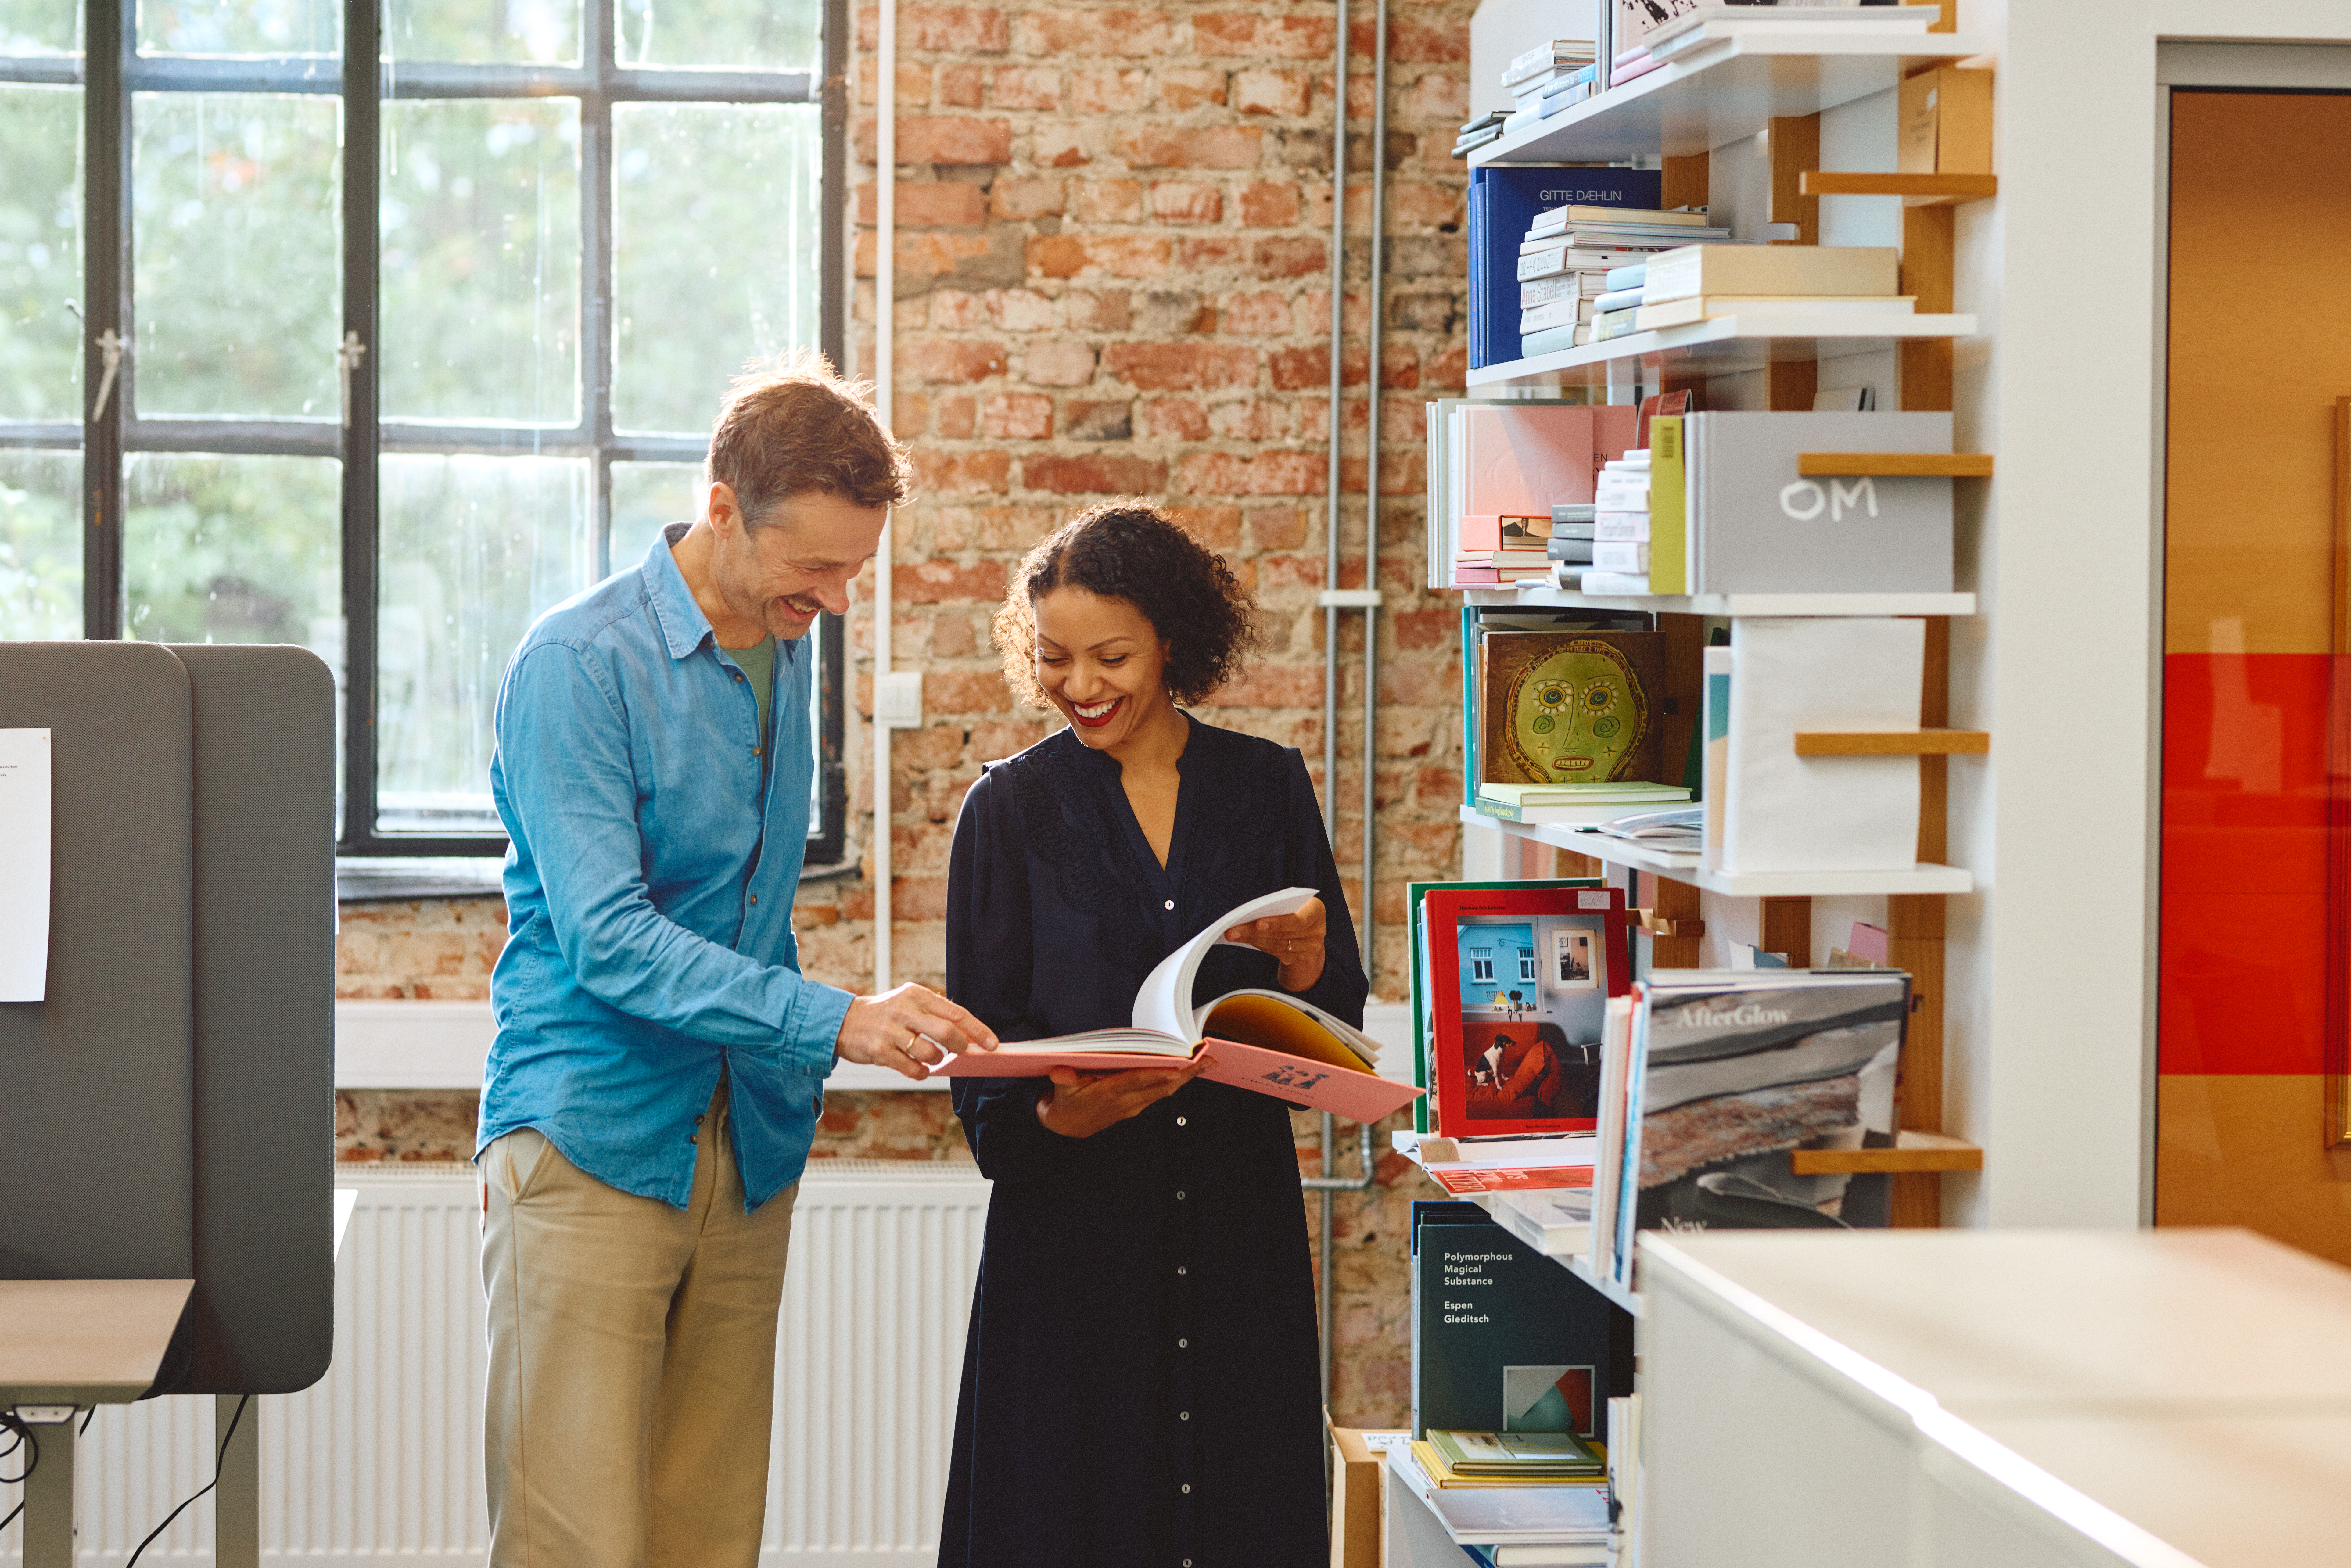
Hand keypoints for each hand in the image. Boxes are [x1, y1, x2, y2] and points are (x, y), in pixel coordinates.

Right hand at [835, 982, 998, 1081]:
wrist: (845, 1021)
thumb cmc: (885, 1014)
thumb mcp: (909, 1003)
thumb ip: (935, 1014)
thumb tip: (968, 1033)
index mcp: (916, 995)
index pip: (955, 1012)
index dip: (977, 1029)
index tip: (992, 1043)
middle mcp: (904, 1009)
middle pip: (945, 1031)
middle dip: (960, 1046)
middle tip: (962, 1052)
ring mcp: (891, 1030)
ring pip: (929, 1052)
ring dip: (937, 1060)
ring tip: (931, 1058)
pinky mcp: (879, 1050)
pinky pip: (911, 1068)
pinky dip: (920, 1072)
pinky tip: (919, 1069)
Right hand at [1035, 1056, 1212, 1138]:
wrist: (1068, 1127)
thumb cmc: (1067, 1102)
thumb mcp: (1061, 1090)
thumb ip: (1062, 1079)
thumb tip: (1059, 1070)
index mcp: (1109, 1093)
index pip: (1137, 1081)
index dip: (1157, 1074)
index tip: (1177, 1067)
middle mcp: (1126, 1101)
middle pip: (1161, 1086)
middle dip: (1185, 1074)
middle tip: (1206, 1060)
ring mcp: (1133, 1105)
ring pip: (1165, 1090)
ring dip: (1186, 1077)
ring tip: (1205, 1063)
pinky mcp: (1136, 1106)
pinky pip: (1160, 1093)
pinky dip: (1175, 1082)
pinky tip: (1187, 1072)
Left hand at [1224, 896, 1327, 992]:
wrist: (1309, 928)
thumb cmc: (1296, 908)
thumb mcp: (1293, 902)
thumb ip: (1279, 905)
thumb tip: (1250, 912)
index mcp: (1316, 911)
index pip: (1299, 920)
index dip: (1278, 922)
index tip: (1258, 923)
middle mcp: (1317, 931)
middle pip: (1283, 934)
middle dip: (1255, 932)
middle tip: (1233, 930)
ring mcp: (1309, 947)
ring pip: (1277, 945)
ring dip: (1252, 939)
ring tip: (1233, 934)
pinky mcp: (1298, 957)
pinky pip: (1275, 952)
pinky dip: (1258, 945)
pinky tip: (1244, 939)